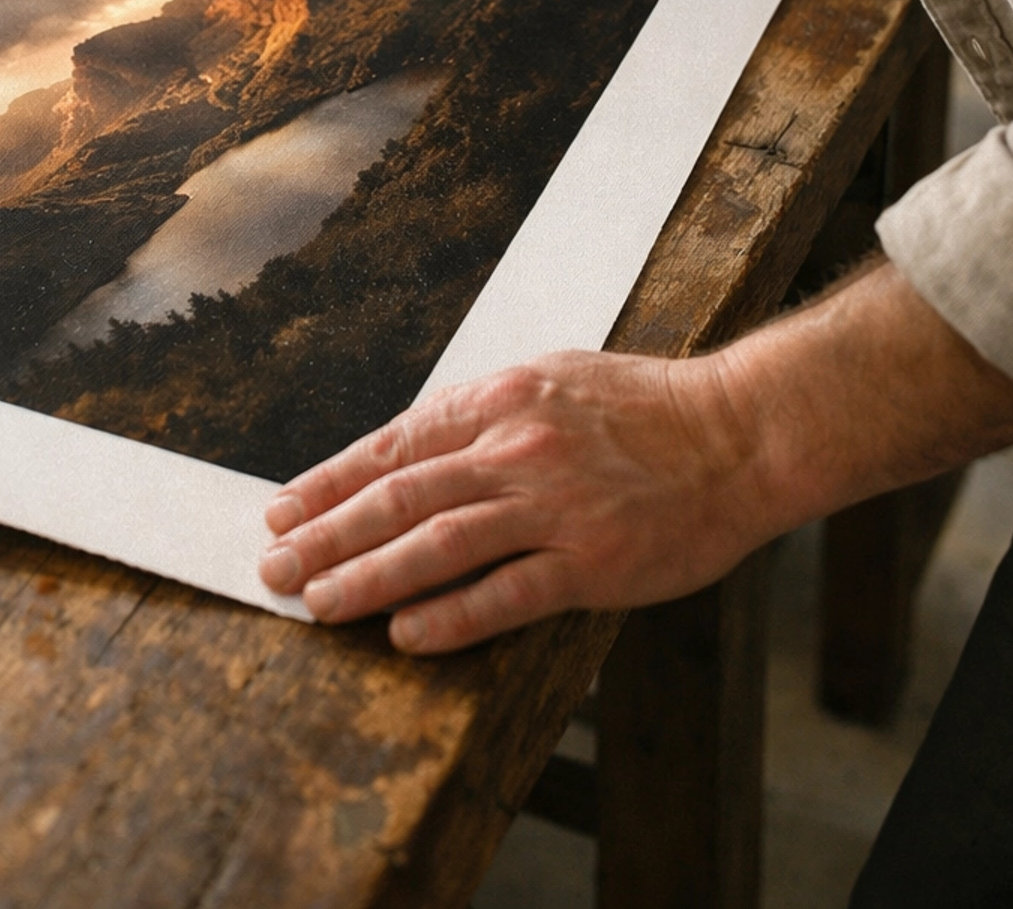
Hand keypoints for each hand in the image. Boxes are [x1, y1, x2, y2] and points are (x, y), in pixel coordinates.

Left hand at [258, 265, 1012, 655]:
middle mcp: (515, 447)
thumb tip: (409, 445)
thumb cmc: (646, 406)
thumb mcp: (552, 379)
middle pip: (398, 496)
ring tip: (317, 604)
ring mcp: (553, 506)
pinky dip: (449, 616)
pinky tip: (405, 634)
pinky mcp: (591, 561)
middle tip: (274, 568)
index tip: (282, 511)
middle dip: (325, 535)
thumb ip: (482, 414)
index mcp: (500, 398)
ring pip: (435, 545)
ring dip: (366, 578)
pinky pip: (504, 594)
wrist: (737, 431)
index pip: (394, 446)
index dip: (330, 482)